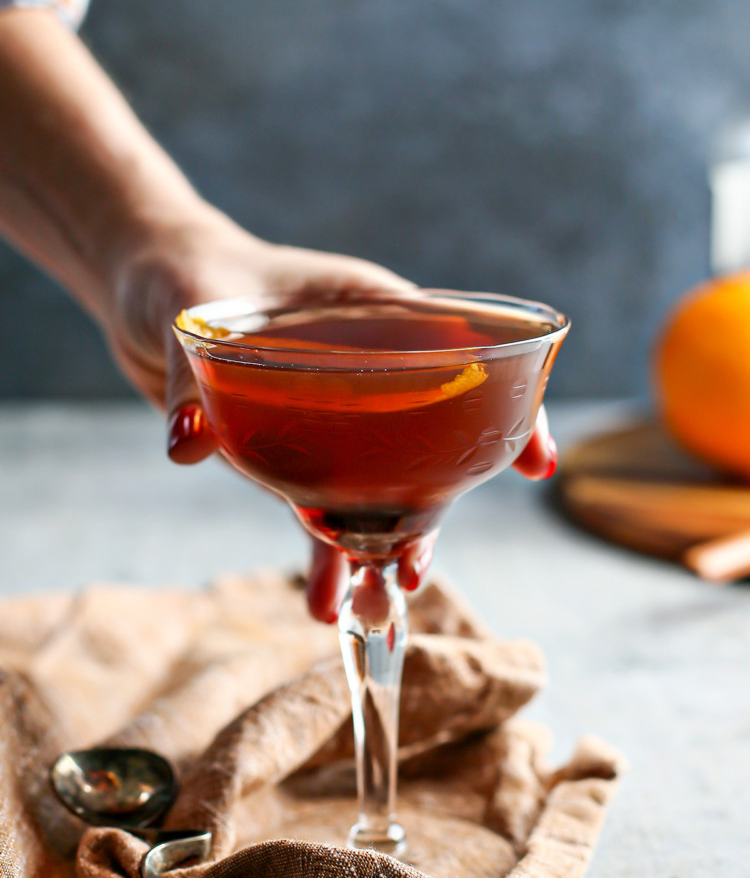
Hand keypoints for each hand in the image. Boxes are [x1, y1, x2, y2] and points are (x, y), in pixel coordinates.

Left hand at [109, 205, 556, 621]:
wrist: (148, 288)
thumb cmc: (182, 272)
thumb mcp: (188, 306)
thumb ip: (188, 373)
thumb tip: (187, 444)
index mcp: (370, 312)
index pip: (462, 357)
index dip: (510, 411)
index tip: (536, 464)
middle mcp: (366, 369)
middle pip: (424, 444)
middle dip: (427, 512)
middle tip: (413, 570)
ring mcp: (334, 416)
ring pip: (378, 489)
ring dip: (378, 549)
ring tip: (374, 605)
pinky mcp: (293, 450)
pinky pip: (319, 508)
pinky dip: (323, 555)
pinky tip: (324, 604)